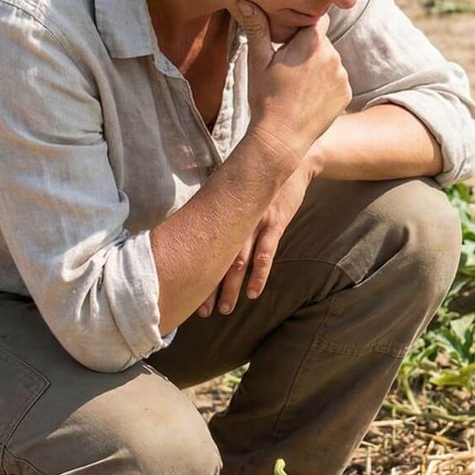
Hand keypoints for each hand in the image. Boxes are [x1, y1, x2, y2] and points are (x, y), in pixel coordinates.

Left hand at [196, 150, 320, 317]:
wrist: (289, 163)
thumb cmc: (259, 181)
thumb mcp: (233, 191)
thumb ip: (218, 211)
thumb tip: (197, 230)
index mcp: (221, 213)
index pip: (202, 247)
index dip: (194, 271)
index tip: (185, 291)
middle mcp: (234, 219)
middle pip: (217, 259)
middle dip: (209, 287)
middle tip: (201, 311)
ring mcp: (255, 222)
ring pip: (239, 261)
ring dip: (231, 287)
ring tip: (225, 309)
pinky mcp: (275, 223)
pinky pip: (266, 253)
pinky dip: (259, 275)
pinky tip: (253, 293)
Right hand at [233, 0, 350, 164]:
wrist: (281, 138)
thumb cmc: (265, 98)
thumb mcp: (257, 61)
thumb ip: (257, 27)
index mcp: (312, 41)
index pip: (315, 18)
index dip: (301, 26)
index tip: (289, 39)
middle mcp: (333, 54)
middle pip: (321, 41)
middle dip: (308, 49)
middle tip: (287, 69)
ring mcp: (342, 75)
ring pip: (330, 61)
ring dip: (318, 67)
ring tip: (297, 86)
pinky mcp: (347, 94)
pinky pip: (337, 81)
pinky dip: (326, 85)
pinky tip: (308, 98)